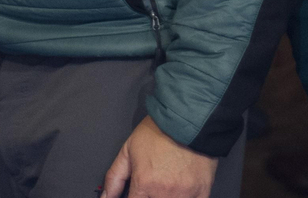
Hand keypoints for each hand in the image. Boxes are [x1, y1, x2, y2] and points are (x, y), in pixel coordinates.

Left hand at [100, 115, 216, 197]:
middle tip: (154, 184)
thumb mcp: (129, 150)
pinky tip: (182, 190)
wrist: (189, 116)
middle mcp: (164, 193)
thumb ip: (115, 177)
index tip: (139, 193)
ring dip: (168, 196)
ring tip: (168, 183)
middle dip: (151, 195)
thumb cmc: (159, 131)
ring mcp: (185, 194)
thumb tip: (105, 197)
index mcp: (144, 185)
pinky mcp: (202, 191)